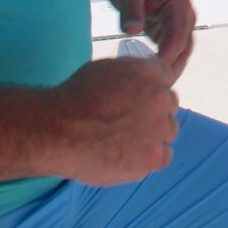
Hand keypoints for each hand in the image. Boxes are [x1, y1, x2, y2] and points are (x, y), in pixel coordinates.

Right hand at [47, 56, 179, 184]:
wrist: (58, 133)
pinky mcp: (153, 158)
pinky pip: (164, 155)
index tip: (137, 97)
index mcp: (150, 73)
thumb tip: (145, 80)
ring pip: (168, 131)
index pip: (165, 75)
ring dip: (154, 133)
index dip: (149, 87)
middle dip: (153, 110)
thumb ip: (134, 71)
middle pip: (168, 104)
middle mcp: (160, 99)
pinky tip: (130, 154)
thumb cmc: (75, 98)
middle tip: (128, 119)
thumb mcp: (106, 69)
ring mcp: (159, 131)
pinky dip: (151, 156)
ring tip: (125, 139)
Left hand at [106, 0, 195, 82]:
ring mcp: (178, 22)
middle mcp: (184, 15)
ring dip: (167, 68)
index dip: (166, 59)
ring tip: (148, 87)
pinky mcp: (168, 29)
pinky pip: (169, 50)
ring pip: (179, 52)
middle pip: (183, 49)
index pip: (177, 37)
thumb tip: (132, 31)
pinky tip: (145, 75)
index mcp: (178, 4)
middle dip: (170, 69)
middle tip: (150, 90)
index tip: (150, 76)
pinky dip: (160, 62)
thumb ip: (131, 11)